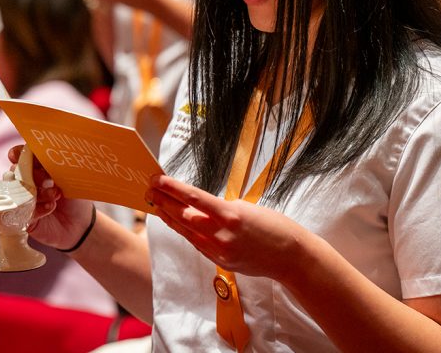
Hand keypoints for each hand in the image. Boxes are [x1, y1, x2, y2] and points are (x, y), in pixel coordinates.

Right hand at [7, 144, 94, 250]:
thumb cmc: (75, 198)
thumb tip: (44, 158)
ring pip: (20, 192)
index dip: (18, 154)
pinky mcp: (23, 217)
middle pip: (18, 173)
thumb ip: (55, 168)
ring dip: (38, 192)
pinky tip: (50, 207)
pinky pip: (23, 210)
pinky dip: (37, 208)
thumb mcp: (68, 179)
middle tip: (49, 180)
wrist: (80, 224)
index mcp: (37, 168)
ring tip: (56, 195)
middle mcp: (26, 182)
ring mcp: (23, 200)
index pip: (22, 156)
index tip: (16, 155)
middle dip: (33, 174)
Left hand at [146, 175, 307, 280]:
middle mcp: (222, 234)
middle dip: (165, 201)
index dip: (173, 188)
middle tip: (150, 190)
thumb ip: (223, 208)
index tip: (158, 179)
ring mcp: (220, 251)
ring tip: (156, 206)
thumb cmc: (276, 227)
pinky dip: (186, 232)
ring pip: (187, 232)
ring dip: (170, 218)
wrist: (291, 257)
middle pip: (184, 216)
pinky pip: (198, 244)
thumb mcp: (249, 208)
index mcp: (230, 215)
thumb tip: (202, 207)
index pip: (194, 198)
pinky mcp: (221, 261)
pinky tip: (176, 224)